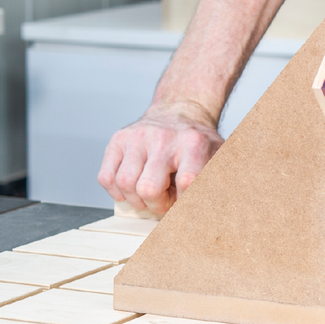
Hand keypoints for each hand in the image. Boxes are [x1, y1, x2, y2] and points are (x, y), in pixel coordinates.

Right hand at [98, 101, 223, 214]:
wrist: (179, 111)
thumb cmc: (197, 143)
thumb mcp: (218, 157)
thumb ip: (217, 182)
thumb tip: (211, 212)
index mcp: (193, 143)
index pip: (187, 182)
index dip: (183, 202)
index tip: (185, 202)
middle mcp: (163, 138)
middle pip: (148, 188)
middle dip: (156, 204)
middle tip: (165, 201)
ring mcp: (138, 137)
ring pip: (125, 184)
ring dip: (137, 199)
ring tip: (150, 193)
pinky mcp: (118, 140)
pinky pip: (106, 177)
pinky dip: (117, 191)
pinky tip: (132, 189)